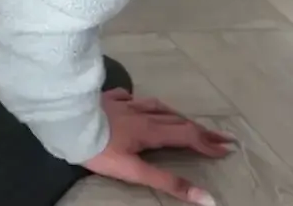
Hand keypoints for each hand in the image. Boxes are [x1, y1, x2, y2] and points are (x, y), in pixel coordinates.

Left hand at [81, 88, 234, 203]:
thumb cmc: (99, 151)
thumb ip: (168, 183)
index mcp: (151, 131)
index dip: (208, 144)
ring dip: (174, 114)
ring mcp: (123, 104)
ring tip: (184, 120)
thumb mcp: (135, 171)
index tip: (227, 149)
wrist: (66, 124)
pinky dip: (139, 100)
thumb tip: (206, 198)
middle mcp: (141, 113)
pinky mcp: (105, 100)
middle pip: (177, 120)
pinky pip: (127, 96)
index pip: (187, 136)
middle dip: (200, 130)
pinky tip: (136, 100)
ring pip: (156, 106)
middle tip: (220, 137)